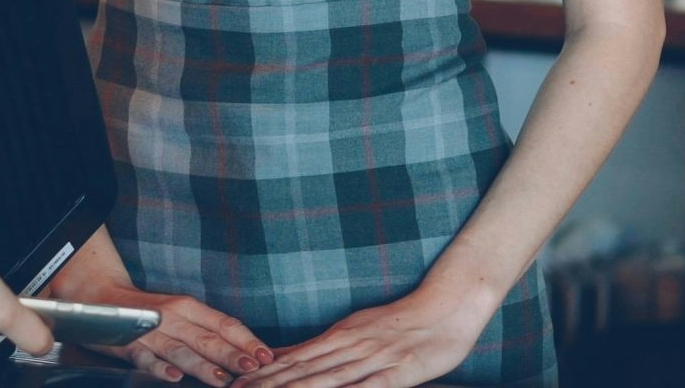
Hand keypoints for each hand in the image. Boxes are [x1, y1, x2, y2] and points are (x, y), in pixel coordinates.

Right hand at [48, 228, 269, 383]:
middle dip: (232, 354)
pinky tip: (175, 378)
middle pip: (207, 338)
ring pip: (182, 351)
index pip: (224, 323)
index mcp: (189, 307)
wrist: (100, 298)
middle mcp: (172, 317)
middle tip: (254, 367)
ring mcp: (151, 333)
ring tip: (223, 379)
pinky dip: (161, 369)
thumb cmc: (150, 310)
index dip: (245, 339)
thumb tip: (246, 350)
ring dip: (204, 366)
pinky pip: (147, 360)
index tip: (266, 354)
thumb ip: (208, 331)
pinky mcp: (129, 346)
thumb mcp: (182, 313)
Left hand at [240, 285, 491, 387]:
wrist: (449, 304)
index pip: (293, 358)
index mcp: (339, 336)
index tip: (235, 381)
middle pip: (301, 370)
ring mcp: (372, 358)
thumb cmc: (403, 320)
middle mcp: (349, 346)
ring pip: (326, 379)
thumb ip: (323, 346)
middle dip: (267, 384)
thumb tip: (285, 355)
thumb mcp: (356, 328)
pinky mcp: (397, 371)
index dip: (264, 373)